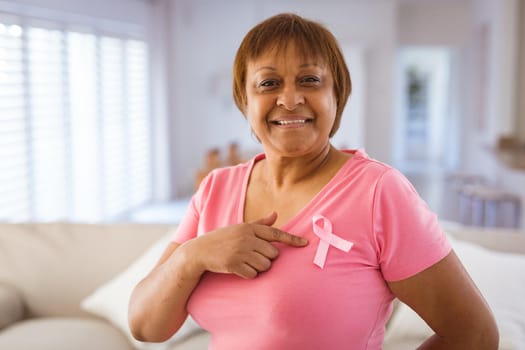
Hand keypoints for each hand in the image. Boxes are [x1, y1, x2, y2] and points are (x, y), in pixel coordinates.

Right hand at [183, 212, 307, 278]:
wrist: (199, 251)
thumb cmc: (222, 238)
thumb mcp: (240, 228)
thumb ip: (259, 223)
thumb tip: (275, 214)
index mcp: (249, 228)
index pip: (276, 233)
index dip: (292, 239)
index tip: (305, 244)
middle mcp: (246, 238)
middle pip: (273, 254)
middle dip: (267, 258)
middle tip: (252, 256)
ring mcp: (240, 251)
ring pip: (265, 265)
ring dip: (258, 267)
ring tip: (245, 262)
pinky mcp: (234, 265)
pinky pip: (253, 274)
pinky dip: (249, 274)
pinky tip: (239, 268)